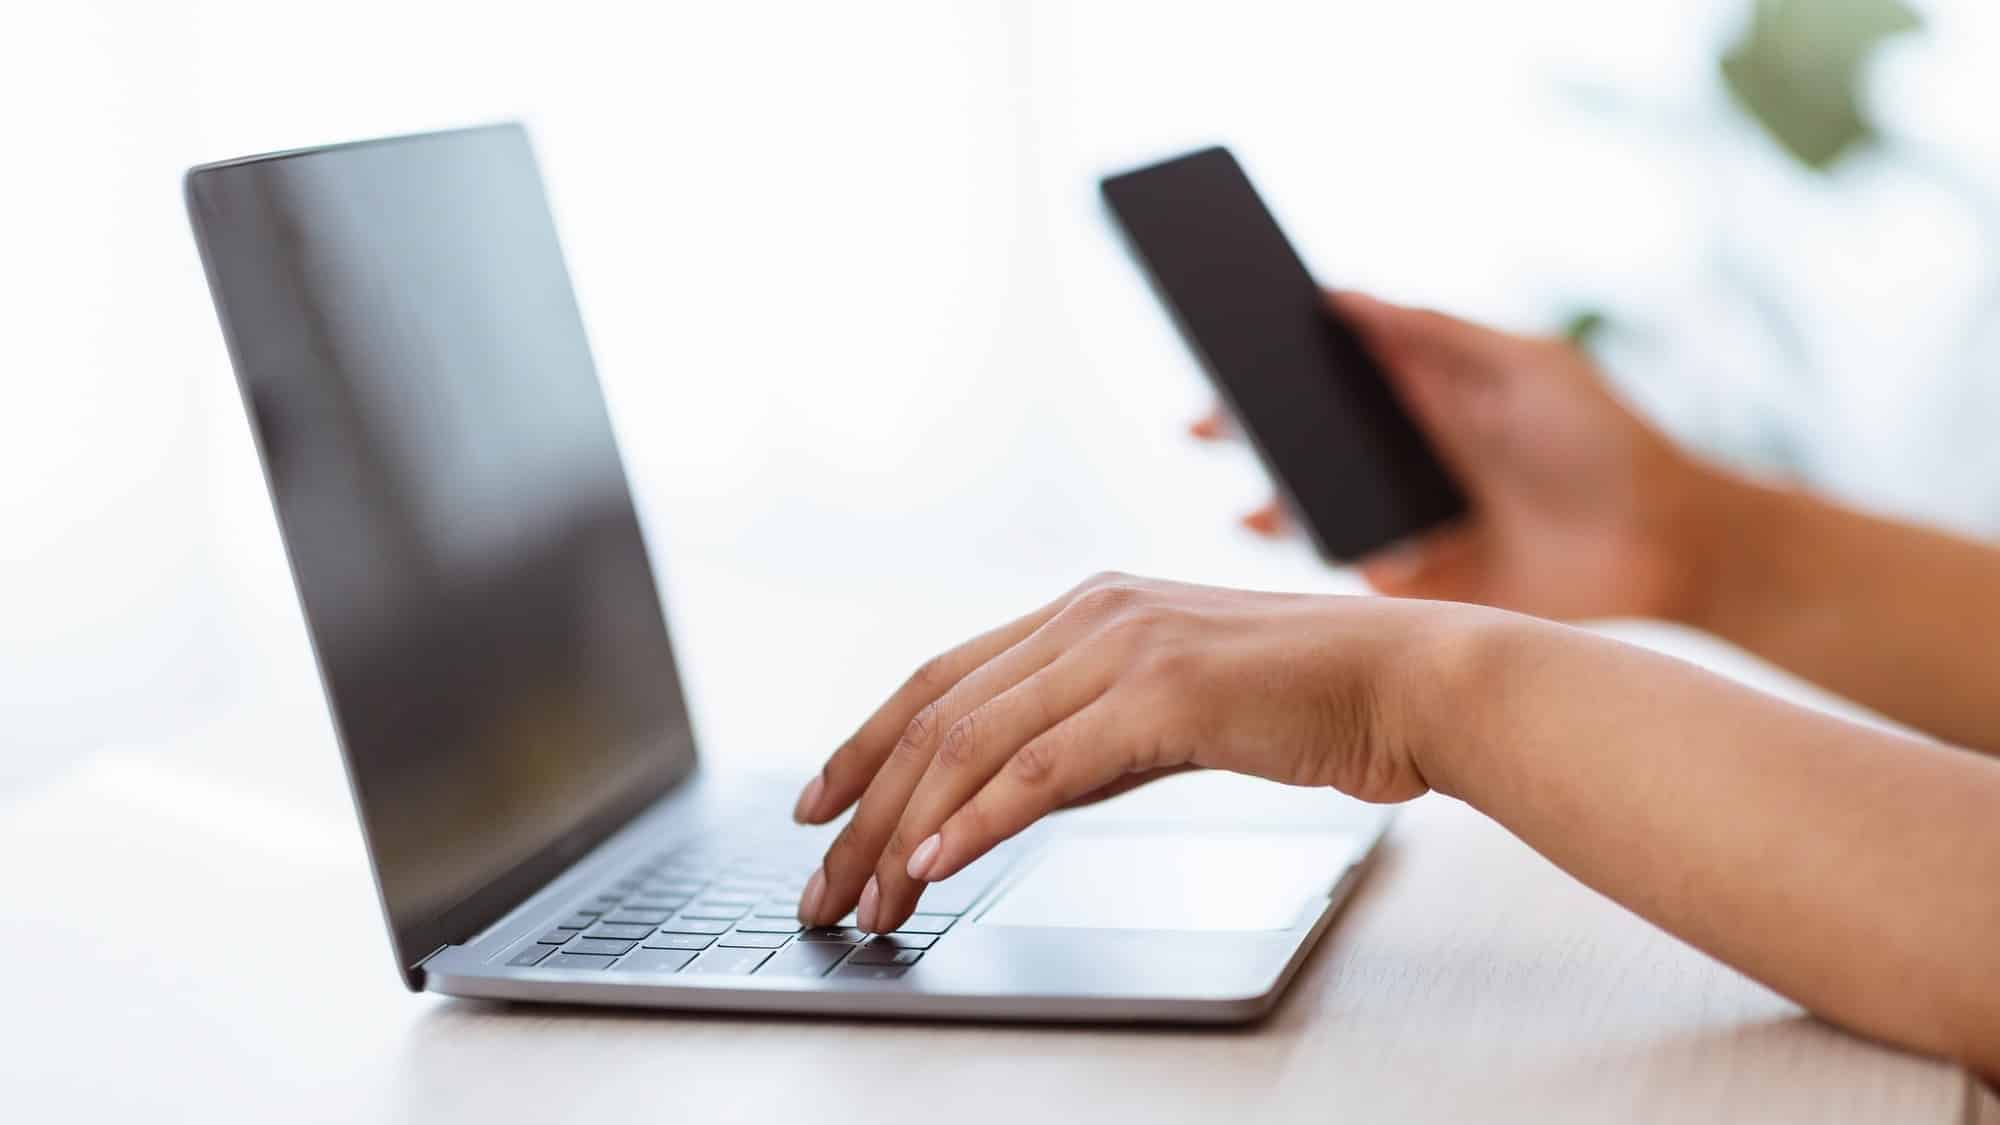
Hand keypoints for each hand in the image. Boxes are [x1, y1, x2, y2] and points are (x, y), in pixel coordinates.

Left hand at [790, 572, 1475, 933]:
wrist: (1405, 682)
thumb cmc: (1299, 701)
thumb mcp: (1168, 710)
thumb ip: (1087, 736)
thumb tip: (1003, 798)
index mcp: (1085, 608)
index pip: (943, 676)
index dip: (868, 742)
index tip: (821, 803)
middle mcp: (1089, 613)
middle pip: (937, 714)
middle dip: (865, 806)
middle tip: (825, 882)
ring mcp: (1122, 645)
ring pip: (972, 743)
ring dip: (906, 832)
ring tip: (870, 900)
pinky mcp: (1160, 692)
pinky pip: (1039, 769)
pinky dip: (974, 823)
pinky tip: (935, 865)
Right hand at [1197, 291, 1717, 621]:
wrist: (1669, 546)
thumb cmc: (1605, 442)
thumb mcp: (1524, 367)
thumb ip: (1434, 334)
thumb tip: (1338, 294)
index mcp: (1419, 397)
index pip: (1325, 372)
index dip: (1269, 358)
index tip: (1217, 335)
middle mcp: (1397, 460)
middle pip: (1301, 440)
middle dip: (1245, 428)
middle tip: (1203, 419)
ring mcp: (1401, 525)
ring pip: (1309, 509)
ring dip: (1269, 499)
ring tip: (1247, 491)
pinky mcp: (1415, 586)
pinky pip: (1347, 572)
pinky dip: (1319, 557)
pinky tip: (1299, 537)